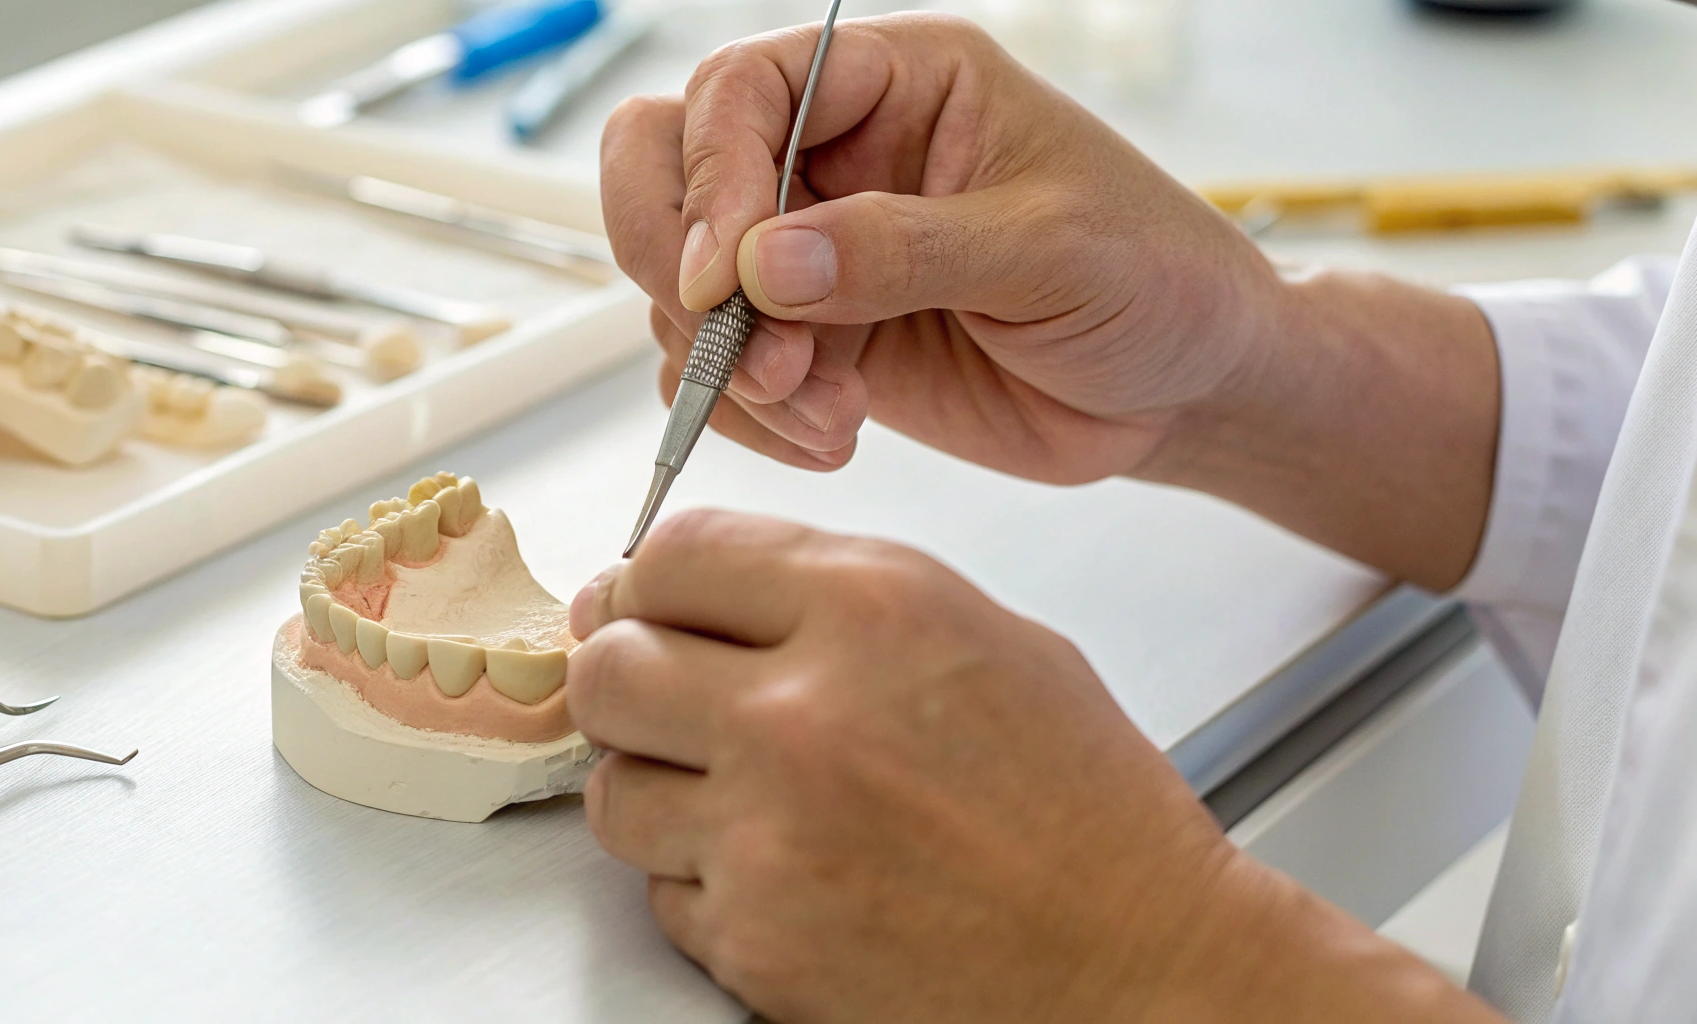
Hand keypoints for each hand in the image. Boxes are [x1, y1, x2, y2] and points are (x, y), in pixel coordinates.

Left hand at [568, 510, 1504, 1021]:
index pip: (675, 555)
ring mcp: (768, 835)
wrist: (1139, 966)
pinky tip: (789, 876)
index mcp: (873, 609)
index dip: (646, 582)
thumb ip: (827, 591)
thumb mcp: (978, 633)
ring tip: (745, 801)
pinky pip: (663, 893)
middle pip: (609, 667)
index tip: (646, 606)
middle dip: (625, 679)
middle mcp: (804, 713)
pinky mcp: (755, 940)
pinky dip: (708, 886)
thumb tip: (688, 591)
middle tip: (661, 701)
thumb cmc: (1082, 810)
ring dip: (660, 791)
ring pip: (615, 791)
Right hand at [601, 12, 1284, 481]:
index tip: (729, 280)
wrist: (1183, 393)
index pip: (741, 89)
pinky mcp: (814, 343)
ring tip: (828, 411)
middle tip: (739, 350)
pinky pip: (717, 372)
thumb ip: (905, 250)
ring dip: (729, 364)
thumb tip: (765, 266)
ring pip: (683, 284)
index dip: (711, 175)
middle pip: (666, 166)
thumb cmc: (1154, 281)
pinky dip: (746, 416)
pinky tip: (829, 435)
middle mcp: (837, 155)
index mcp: (898, 82)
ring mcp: (814, 253)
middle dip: (679, 263)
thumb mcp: (1050, 251)